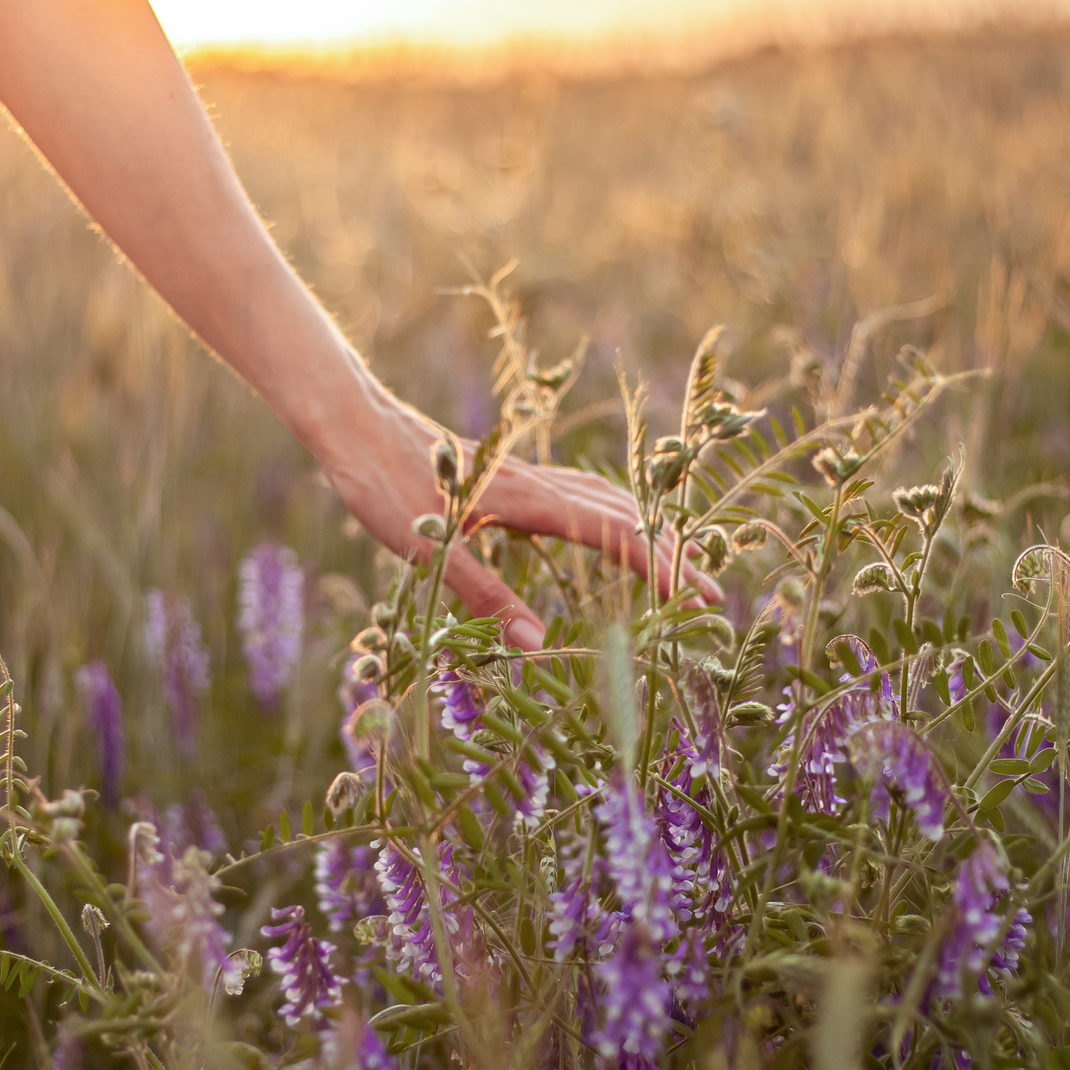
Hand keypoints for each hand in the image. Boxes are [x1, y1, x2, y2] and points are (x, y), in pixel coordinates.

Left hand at [315, 393, 714, 651]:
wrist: (355, 424)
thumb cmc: (384, 484)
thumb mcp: (430, 549)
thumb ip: (484, 596)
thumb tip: (536, 645)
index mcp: (530, 500)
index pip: (617, 536)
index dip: (661, 569)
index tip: (698, 600)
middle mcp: (540, 483)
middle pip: (627, 517)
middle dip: (674, 556)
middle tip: (714, 595)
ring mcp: (528, 477)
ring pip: (609, 501)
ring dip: (650, 532)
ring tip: (680, 564)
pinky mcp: (511, 479)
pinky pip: (583, 495)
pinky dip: (615, 514)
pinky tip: (609, 528)